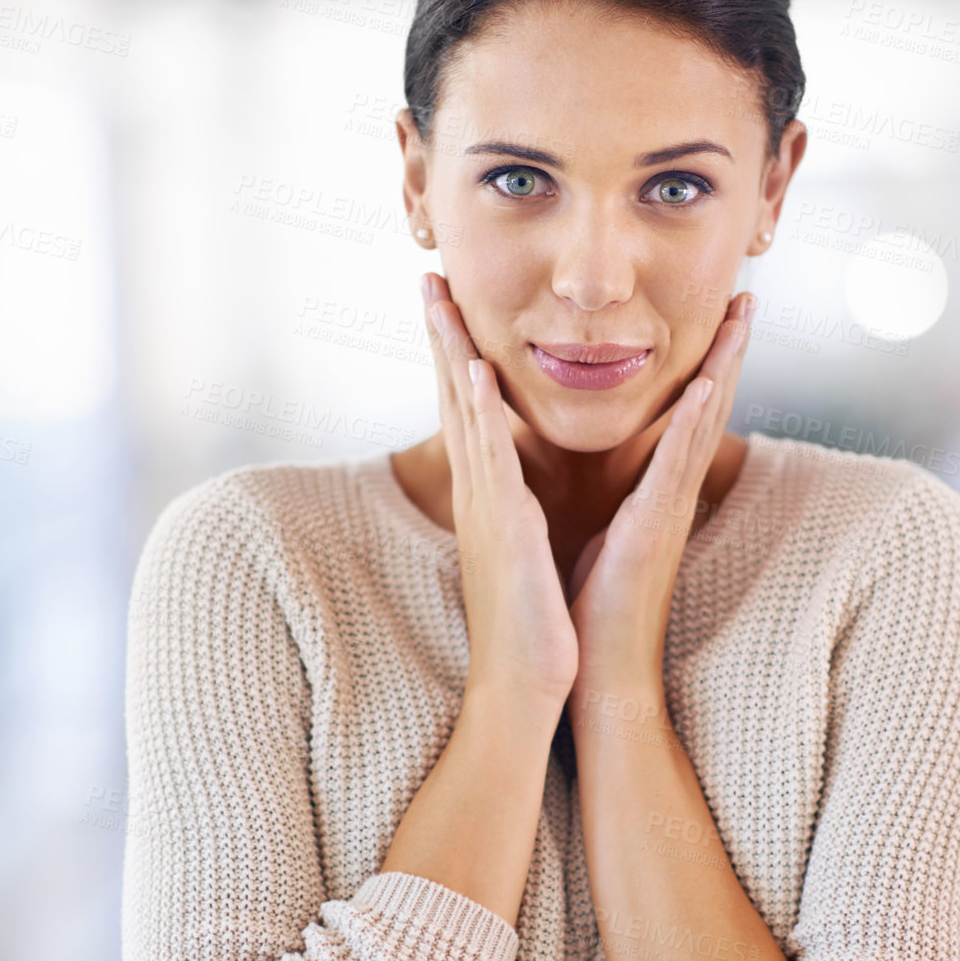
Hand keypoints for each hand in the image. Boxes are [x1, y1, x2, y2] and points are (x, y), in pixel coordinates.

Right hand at [423, 273, 579, 708]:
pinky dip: (478, 412)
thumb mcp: (523, 554)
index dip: (452, 355)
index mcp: (488, 497)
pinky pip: (490, 459)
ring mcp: (486, 507)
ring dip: (451, 351)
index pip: (466, 412)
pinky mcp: (504, 527)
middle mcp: (478, 493)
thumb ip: (516, 516)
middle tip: (427, 276)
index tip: (446, 306)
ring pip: (463, 415)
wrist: (526, 685)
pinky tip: (473, 368)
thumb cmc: (531, 626)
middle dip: (440, 335)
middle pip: (451, 398)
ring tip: (439, 297)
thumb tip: (517, 494)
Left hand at [567, 292, 756, 692]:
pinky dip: (693, 426)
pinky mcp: (653, 532)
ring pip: (704, 425)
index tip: (719, 316)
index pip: (687, 416)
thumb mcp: (603, 539)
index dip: (707, 364)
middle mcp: (672, 496)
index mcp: (656, 493)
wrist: (598, 677)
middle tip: (748, 293)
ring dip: (724, 368)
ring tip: (743, 316)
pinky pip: (676, 469)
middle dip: (729, 349)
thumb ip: (616, 505)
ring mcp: (669, 512)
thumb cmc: (594, 613)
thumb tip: (610, 482)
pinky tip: (704, 388)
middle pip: (710, 407)